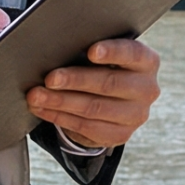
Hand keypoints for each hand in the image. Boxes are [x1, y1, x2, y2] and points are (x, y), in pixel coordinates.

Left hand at [27, 39, 159, 150]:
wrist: (115, 98)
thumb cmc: (105, 66)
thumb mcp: (106, 54)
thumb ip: (92, 49)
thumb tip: (57, 49)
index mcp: (147, 62)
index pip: (133, 54)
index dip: (112, 52)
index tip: (91, 52)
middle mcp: (147, 89)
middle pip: (109, 84)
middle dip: (75, 81)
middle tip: (50, 79)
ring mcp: (136, 115)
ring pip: (94, 109)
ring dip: (60, 102)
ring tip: (37, 96)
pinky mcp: (120, 135)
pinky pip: (86, 127)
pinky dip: (60, 118)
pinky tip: (43, 110)